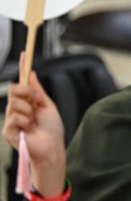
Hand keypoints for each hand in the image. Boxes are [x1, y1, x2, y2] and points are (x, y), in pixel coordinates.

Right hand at [2, 55, 65, 197]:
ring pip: (15, 103)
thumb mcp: (47, 105)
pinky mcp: (7, 131)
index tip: (25, 52)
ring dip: (29, 111)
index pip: (21, 82)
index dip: (23, 67)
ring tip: (34, 122)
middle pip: (14, 89)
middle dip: (27, 92)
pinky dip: (25, 121)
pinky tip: (28, 129)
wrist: (52, 147)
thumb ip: (38, 90)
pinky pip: (15, 117)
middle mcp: (16, 109)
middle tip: (37, 101)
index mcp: (27, 102)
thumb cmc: (52, 129)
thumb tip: (32, 73)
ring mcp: (11, 119)